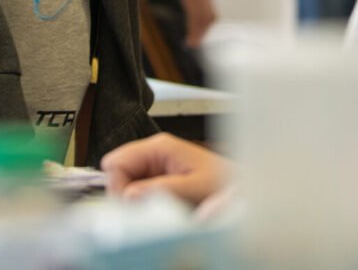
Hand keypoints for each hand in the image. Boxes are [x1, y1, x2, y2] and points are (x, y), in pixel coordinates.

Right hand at [102, 133, 230, 206]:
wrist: (239, 186)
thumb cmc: (223, 181)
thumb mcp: (193, 187)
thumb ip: (161, 190)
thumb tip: (130, 195)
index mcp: (160, 147)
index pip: (118, 161)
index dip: (118, 185)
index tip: (130, 205)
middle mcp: (155, 153)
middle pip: (119, 173)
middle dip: (126, 194)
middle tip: (143, 210)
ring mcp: (156, 165)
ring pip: (127, 184)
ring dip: (135, 200)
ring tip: (155, 210)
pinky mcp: (159, 178)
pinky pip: (139, 191)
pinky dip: (143, 203)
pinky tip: (158, 209)